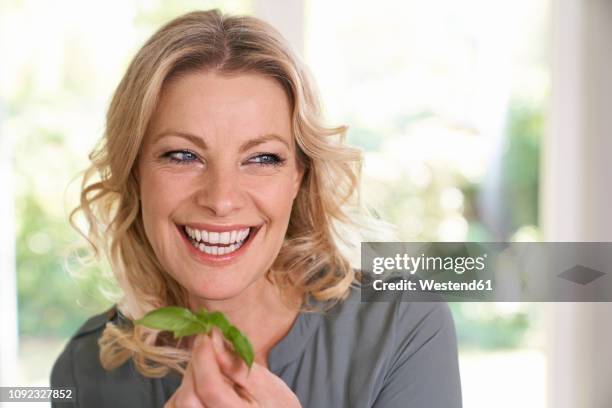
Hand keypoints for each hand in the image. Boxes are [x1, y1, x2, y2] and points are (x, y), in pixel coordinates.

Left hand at [165, 328, 301, 407]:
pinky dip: (183, 392)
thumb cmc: (275, 404)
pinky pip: (175, 407)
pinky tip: (200, 385)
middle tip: (206, 348)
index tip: (205, 334)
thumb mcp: (264, 382)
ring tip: (209, 369)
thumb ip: (236, 363)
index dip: (203, 358)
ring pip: (178, 404)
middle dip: (195, 367)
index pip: (210, 388)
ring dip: (189, 380)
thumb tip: (212, 336)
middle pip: (189, 398)